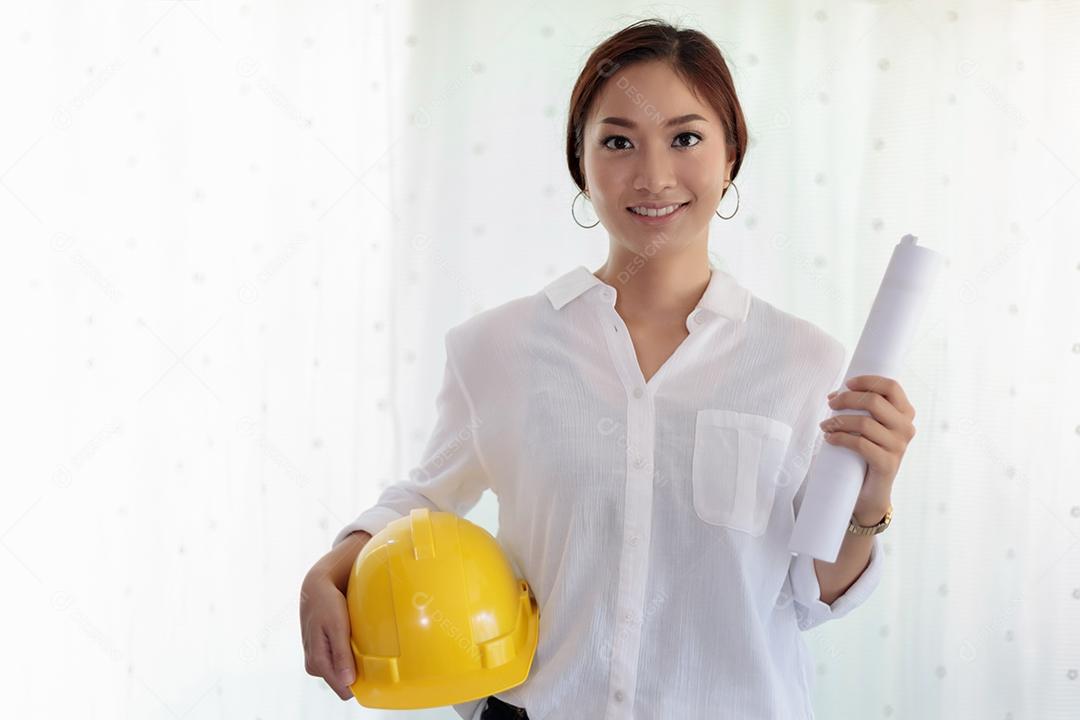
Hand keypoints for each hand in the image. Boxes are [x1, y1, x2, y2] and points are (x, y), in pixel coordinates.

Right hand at [300, 563, 358, 700]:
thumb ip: (341, 654)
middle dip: (357, 671)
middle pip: (344, 682)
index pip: (343, 689)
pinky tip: (353, 640)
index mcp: (317, 662)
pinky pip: (340, 662)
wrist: (316, 588)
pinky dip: (349, 654)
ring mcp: (318, 659)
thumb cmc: (327, 604)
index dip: (360, 683)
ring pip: (342, 672)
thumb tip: (347, 681)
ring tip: (359, 642)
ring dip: (353, 661)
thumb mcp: (337, 626)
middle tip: (368, 651)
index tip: (375, 671)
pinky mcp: (322, 653)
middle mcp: (314, 665)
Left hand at [819, 374, 916, 522]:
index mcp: (905, 413)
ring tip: (825, 425)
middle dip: (846, 399)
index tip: (846, 384)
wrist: (870, 491)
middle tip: (831, 405)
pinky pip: (860, 444)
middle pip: (874, 401)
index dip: (867, 381)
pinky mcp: (887, 463)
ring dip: (838, 421)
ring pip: (864, 423)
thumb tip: (834, 394)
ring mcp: (899, 446)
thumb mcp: (868, 426)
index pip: (891, 386)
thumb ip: (859, 408)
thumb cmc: (866, 452)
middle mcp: (906, 428)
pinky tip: (829, 438)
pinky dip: (840, 438)